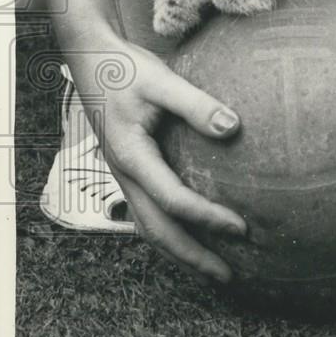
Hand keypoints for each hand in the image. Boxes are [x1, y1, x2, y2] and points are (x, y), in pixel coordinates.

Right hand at [63, 31, 245, 284]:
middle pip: (157, 230)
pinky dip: (173, 231)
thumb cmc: (126, 69)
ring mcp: (125, 177)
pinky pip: (150, 212)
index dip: (208, 217)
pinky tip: (196, 235)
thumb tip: (233, 127)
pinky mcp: (132, 171)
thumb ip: (196, 104)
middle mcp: (125, 175)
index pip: (173, 200)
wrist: (93, 59)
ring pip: (150, 227)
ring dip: (182, 251)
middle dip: (193, 257)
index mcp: (131, 157)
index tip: (242, 229)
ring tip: (215, 269)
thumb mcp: (162, 81)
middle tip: (229, 277)